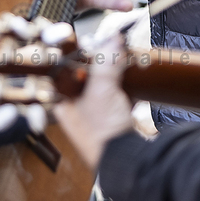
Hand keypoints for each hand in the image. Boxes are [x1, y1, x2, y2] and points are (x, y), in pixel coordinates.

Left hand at [55, 35, 135, 169]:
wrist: (126, 161)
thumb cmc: (103, 132)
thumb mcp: (101, 90)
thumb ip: (106, 62)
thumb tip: (113, 39)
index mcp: (63, 102)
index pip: (65, 69)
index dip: (79, 53)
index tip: (94, 40)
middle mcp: (76, 108)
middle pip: (87, 75)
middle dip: (103, 61)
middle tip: (114, 45)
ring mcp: (96, 115)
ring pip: (105, 84)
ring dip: (117, 71)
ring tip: (126, 57)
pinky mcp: (115, 120)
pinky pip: (120, 95)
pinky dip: (128, 86)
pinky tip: (136, 76)